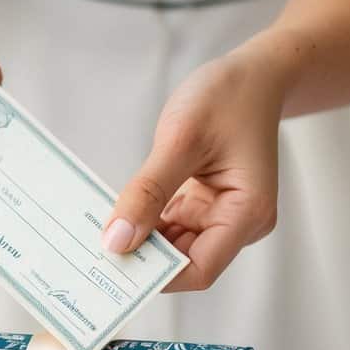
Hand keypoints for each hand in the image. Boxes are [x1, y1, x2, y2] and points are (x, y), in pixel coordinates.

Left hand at [101, 43, 287, 290]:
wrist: (253, 73)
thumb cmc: (228, 97)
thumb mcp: (181, 140)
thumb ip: (147, 193)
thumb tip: (117, 241)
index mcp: (247, 213)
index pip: (200, 269)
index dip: (157, 275)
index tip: (113, 265)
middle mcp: (240, 222)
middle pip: (186, 261)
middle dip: (144, 256)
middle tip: (95, 248)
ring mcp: (224, 214)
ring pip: (175, 244)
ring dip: (142, 238)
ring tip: (102, 230)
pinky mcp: (208, 203)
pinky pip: (173, 223)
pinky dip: (148, 219)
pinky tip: (120, 212)